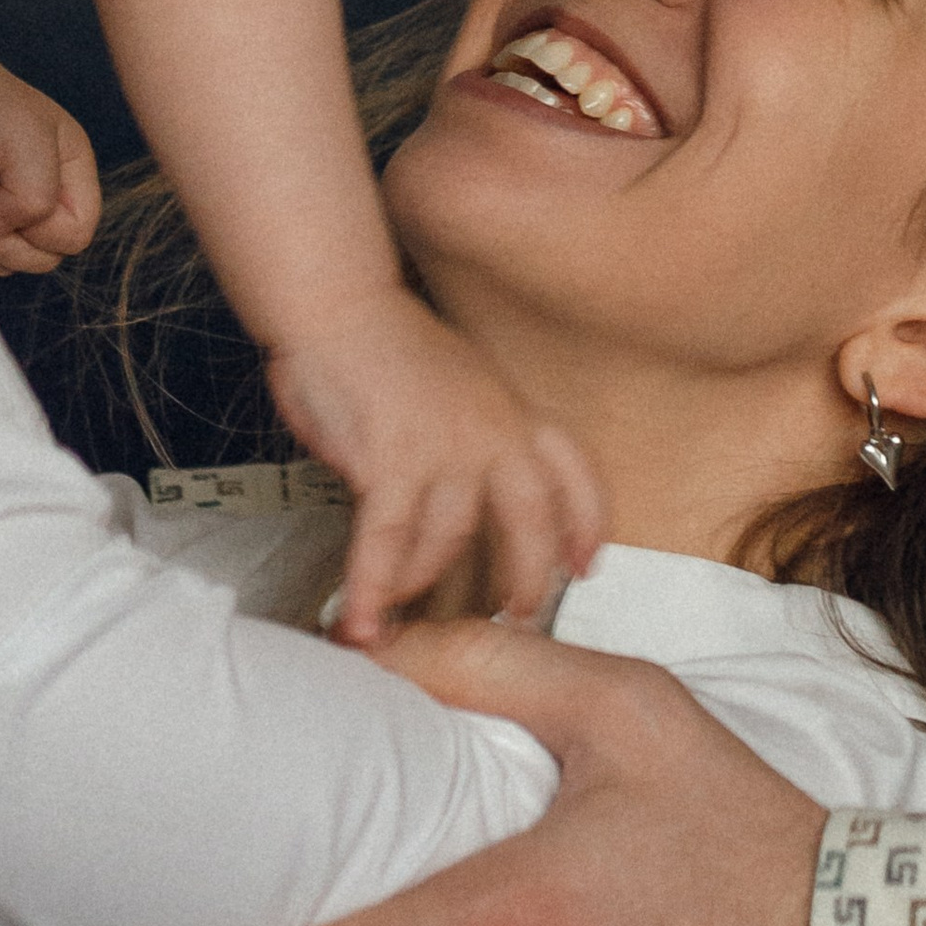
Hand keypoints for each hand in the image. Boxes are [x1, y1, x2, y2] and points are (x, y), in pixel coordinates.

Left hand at [0, 50, 101, 274]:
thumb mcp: (26, 142)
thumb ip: (35, 199)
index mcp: (70, 174)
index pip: (76, 236)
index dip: (41, 226)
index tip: (8, 186)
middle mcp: (44, 197)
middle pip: (42, 260)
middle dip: (1, 233)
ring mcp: (5, 214)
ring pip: (5, 264)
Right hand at [263, 289, 604, 643]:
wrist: (337, 305)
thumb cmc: (384, 345)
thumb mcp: (459, 384)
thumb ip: (475, 437)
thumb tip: (470, 499)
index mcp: (512, 409)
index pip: (574, 472)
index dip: (588, 522)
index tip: (587, 563)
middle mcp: (493, 429)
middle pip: (533, 522)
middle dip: (526, 579)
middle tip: (513, 614)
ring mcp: (447, 448)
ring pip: (450, 542)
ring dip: (422, 587)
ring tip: (404, 618)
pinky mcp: (394, 462)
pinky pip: (388, 544)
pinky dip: (373, 588)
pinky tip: (363, 620)